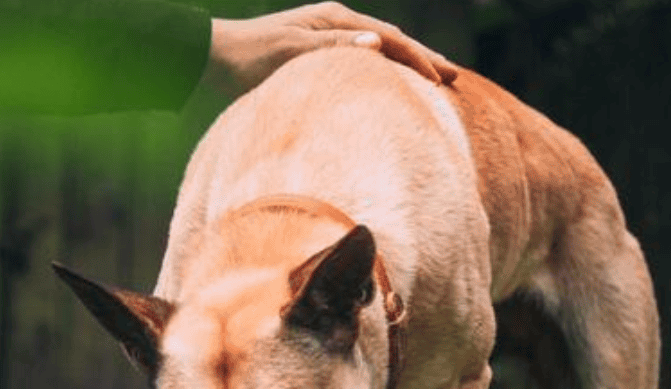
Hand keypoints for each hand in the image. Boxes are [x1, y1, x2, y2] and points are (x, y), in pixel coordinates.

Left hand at [204, 2, 458, 95]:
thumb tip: (378, 44)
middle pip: (391, 40)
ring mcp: (327, 37)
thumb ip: (334, 48)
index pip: (390, 40)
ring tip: (432, 82)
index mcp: (336, 21)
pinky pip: (362, 61)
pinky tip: (389, 86)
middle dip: (423, 59)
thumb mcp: (292, 54)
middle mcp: (336, 24)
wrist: (215, 57)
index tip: (444, 81)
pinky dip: (384, 71)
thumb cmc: (250, 59)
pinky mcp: (316, 54)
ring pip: (379, 49)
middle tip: (454, 79)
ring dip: (407, 65)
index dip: (419, 60)